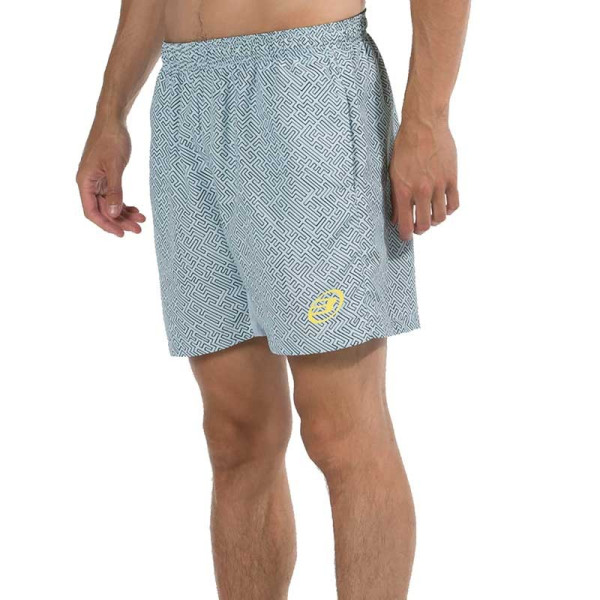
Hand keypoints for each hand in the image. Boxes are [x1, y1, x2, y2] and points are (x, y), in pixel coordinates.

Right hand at [76, 122, 145, 236]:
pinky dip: (124, 204)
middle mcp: (89, 183)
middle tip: (138, 230)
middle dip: (120, 221)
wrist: (113, 120)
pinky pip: (114, 196)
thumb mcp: (115, 167)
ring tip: (141, 221)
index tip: (121, 234)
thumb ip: (114, 191)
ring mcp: (97, 180)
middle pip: (102, 210)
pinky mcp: (106, 177)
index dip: (106, 224)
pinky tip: (136, 209)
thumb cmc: (111, 140)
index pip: (91, 211)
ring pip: (109, 204)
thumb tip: (113, 213)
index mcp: (85, 181)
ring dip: (124, 214)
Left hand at [389, 119, 458, 240]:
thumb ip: (395, 196)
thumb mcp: (393, 171)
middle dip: (420, 229)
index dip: (406, 235)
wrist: (424, 124)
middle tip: (418, 226)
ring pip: (440, 217)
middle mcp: (421, 191)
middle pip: (424, 224)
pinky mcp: (451, 178)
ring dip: (435, 221)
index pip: (406, 224)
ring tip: (431, 216)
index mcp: (403, 190)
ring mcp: (438, 185)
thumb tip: (397, 217)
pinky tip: (444, 206)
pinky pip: (454, 204)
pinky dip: (450, 210)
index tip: (406, 236)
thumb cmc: (405, 146)